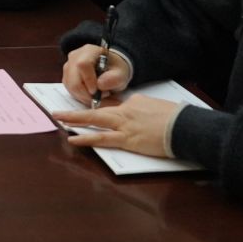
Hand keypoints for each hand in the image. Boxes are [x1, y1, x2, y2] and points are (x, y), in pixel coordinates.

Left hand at [52, 95, 182, 158]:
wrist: (185, 126)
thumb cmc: (177, 119)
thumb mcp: (157, 107)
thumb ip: (143, 109)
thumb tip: (136, 114)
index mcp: (134, 102)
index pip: (112, 105)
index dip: (98, 109)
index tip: (88, 111)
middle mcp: (126, 110)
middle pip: (97, 109)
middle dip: (76, 111)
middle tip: (58, 112)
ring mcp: (125, 125)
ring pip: (94, 120)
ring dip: (74, 120)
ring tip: (59, 120)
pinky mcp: (127, 139)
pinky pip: (102, 138)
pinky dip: (86, 138)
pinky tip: (73, 139)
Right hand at [60, 43, 132, 105]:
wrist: (110, 69)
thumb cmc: (115, 70)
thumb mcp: (121, 74)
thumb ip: (114, 79)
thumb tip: (99, 85)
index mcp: (90, 51)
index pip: (83, 64)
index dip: (88, 80)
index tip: (97, 91)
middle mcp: (75, 56)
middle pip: (73, 78)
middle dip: (86, 94)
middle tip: (100, 98)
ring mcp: (68, 66)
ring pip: (70, 86)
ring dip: (85, 97)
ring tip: (99, 97)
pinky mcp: (67, 77)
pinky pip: (70, 90)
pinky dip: (81, 97)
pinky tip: (92, 96)